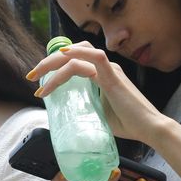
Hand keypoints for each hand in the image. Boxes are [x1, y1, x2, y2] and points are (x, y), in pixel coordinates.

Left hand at [29, 41, 167, 145]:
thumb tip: (66, 115)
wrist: (149, 129)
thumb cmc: (127, 124)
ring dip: (53, 62)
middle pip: (72, 52)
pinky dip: (74, 58)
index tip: (39, 79)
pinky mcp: (113, 77)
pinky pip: (93, 59)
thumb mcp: (98, 113)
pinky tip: (60, 64)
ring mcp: (110, 70)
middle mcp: (106, 67)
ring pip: (77, 54)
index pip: (75, 58)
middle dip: (48, 62)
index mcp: (102, 74)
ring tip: (37, 77)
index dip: (55, 63)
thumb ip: (85, 107)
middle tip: (31, 75)